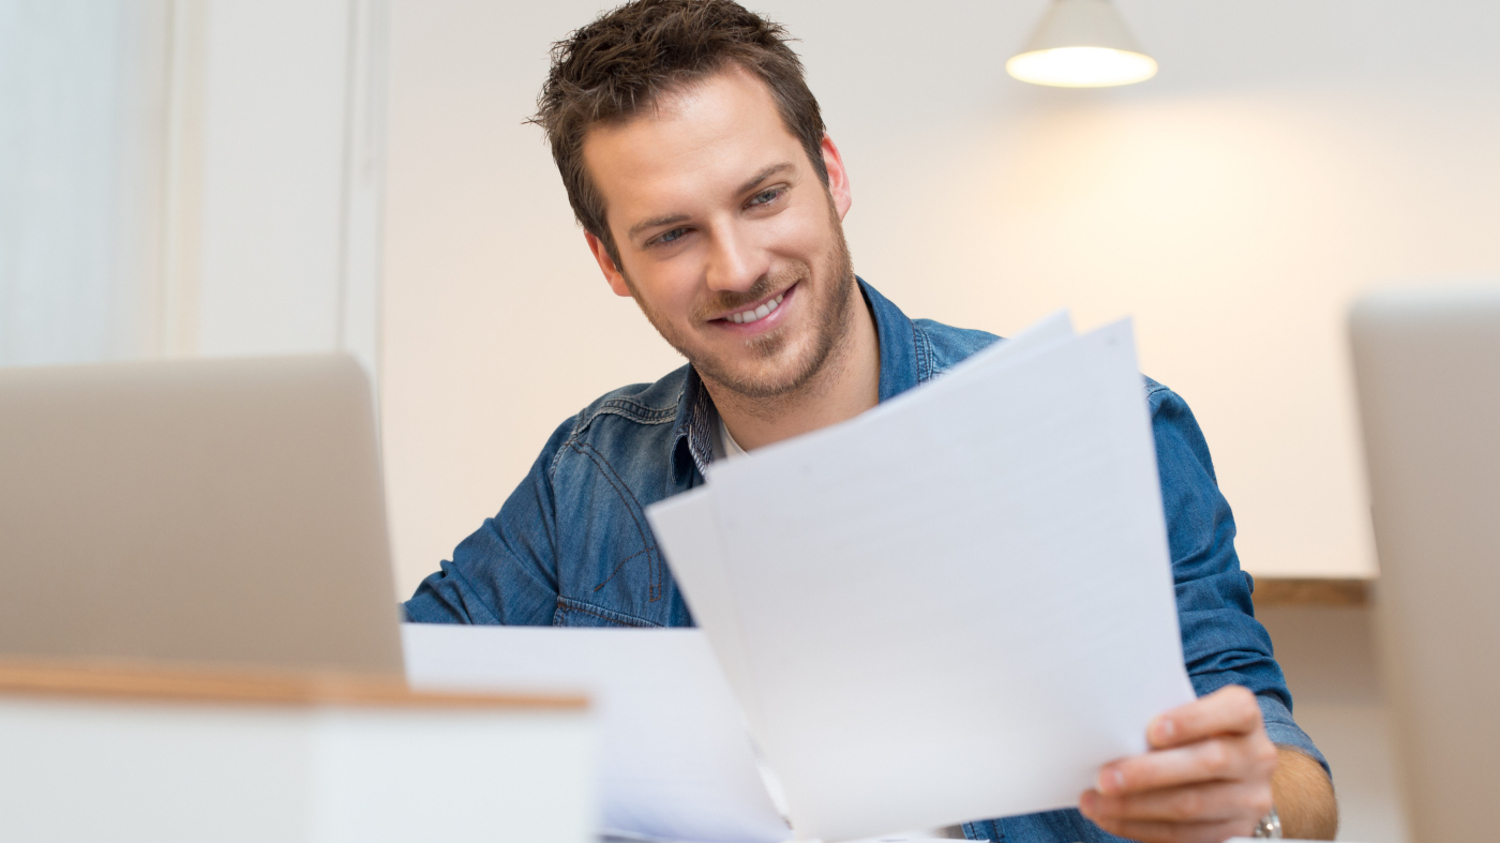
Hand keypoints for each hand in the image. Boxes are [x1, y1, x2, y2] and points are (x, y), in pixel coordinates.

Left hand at [1077, 685, 1276, 842]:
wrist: (1232, 774)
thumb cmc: (1193, 734)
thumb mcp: (1186, 715)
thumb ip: (1161, 720)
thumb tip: (1108, 733)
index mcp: (1245, 716)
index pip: (1233, 711)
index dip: (1193, 720)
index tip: (1151, 731)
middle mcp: (1257, 756)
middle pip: (1207, 763)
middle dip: (1149, 773)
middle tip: (1104, 779)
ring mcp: (1251, 798)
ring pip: (1193, 805)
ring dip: (1136, 807)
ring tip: (1095, 803)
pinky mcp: (1237, 831)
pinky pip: (1186, 835)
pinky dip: (1142, 828)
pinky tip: (1112, 818)